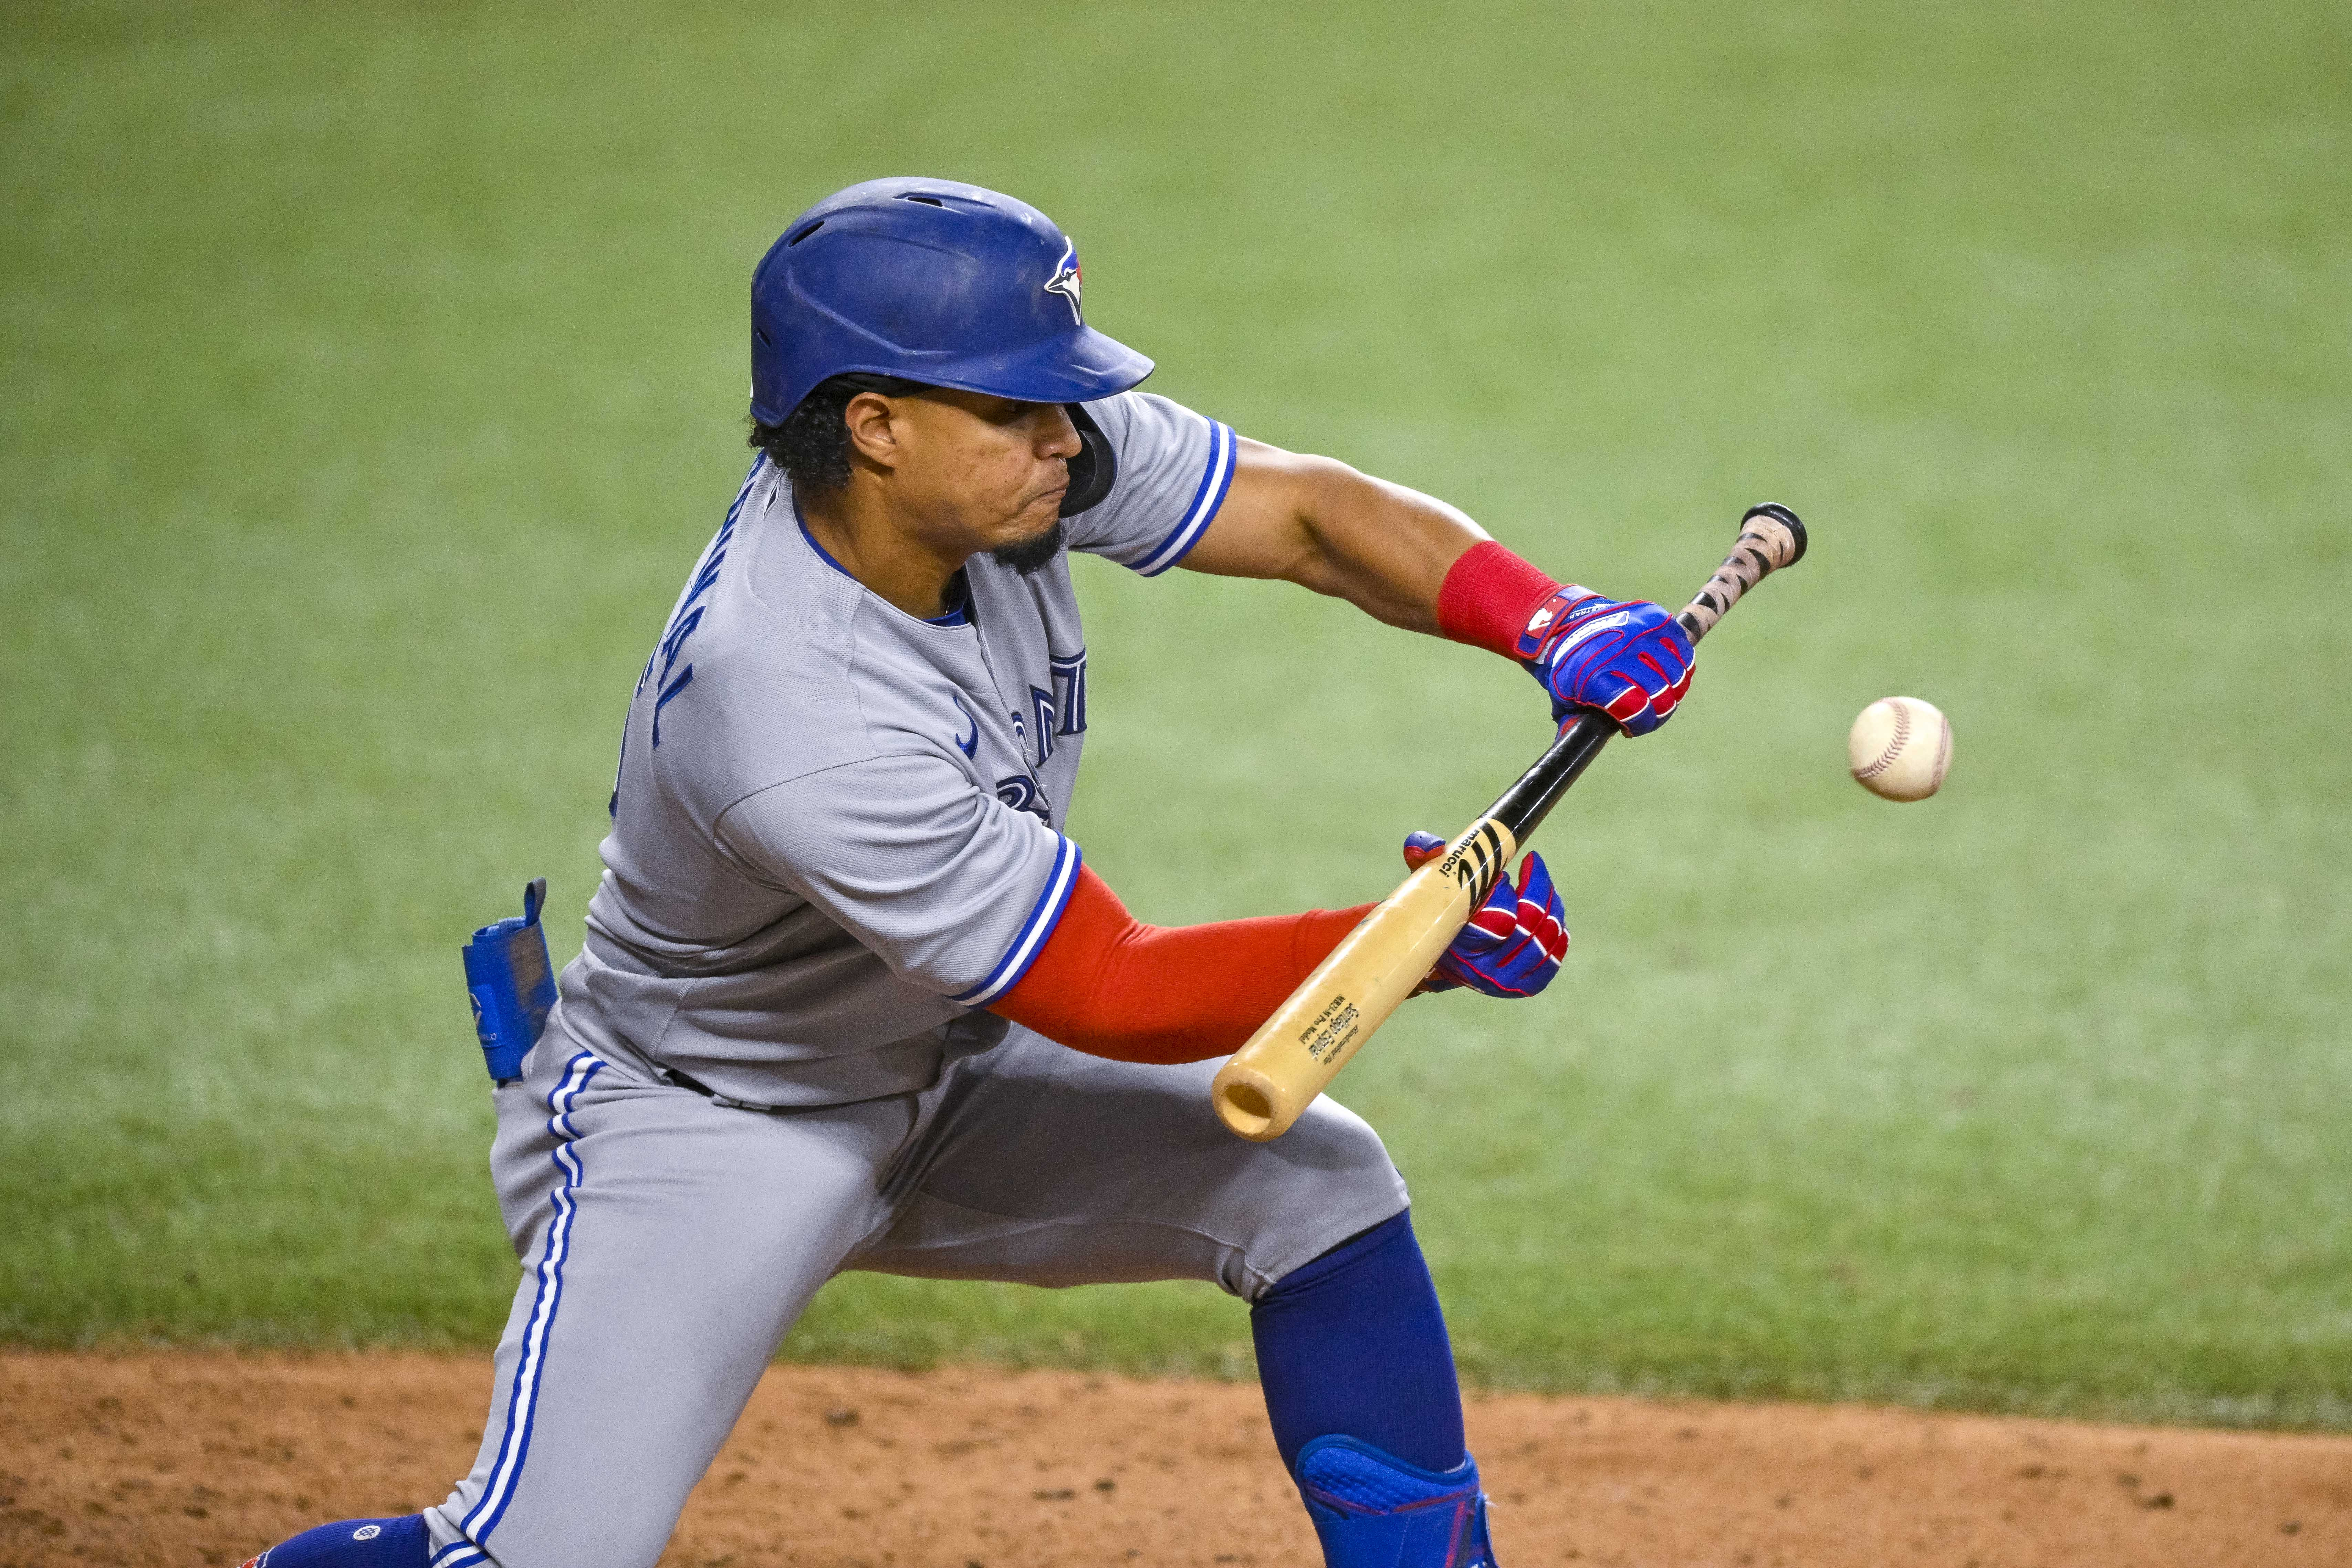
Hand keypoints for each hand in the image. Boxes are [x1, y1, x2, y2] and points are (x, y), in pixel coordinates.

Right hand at [1401, 831, 1568, 997]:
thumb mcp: (1426, 882)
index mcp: (1462, 951)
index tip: (1504, 873)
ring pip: (1548, 934)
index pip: (1502, 919)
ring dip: (1548, 901)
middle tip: (1530, 865)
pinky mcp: (1528, 986)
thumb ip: (1422, 855)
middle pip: (1531, 923)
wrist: (1442, 956)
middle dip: (1535, 887)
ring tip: (1537, 882)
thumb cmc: (1438, 912)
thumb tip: (1436, 846)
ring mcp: (1509, 983)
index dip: (1507, 890)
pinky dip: (1557, 925)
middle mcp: (1487, 974)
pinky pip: (1556, 951)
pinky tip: (1549, 907)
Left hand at [1515, 588, 1694, 736]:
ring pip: (1677, 673)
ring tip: (1660, 692)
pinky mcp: (1655, 618)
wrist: (1567, 623)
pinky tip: (1669, 673)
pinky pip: (1683, 650)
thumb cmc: (1569, 667)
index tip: (1634, 728)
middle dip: (1660, 711)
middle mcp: (1621, 651)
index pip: (1636, 708)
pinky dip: (1681, 665)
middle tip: (1650, 711)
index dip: (1642, 724)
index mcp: (1596, 676)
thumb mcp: (1563, 697)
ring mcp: (1640, 632)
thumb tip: (1575, 750)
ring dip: (1674, 690)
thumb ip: (1573, 724)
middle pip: (1661, 693)